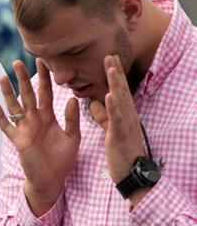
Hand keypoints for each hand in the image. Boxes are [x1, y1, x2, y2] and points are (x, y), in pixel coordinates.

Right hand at [0, 59, 80, 213]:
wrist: (52, 180)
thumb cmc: (62, 159)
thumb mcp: (73, 137)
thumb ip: (72, 118)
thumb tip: (73, 98)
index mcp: (49, 116)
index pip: (46, 92)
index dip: (44, 77)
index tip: (42, 61)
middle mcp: (34, 119)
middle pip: (27, 94)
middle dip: (23, 78)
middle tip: (18, 62)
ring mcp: (24, 128)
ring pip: (14, 106)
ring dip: (8, 92)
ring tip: (3, 77)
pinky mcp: (18, 140)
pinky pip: (6, 126)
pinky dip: (0, 116)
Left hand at [88, 55, 145, 183]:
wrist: (131, 172)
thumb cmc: (121, 151)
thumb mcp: (110, 129)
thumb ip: (103, 115)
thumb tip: (94, 102)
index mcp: (123, 113)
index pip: (118, 89)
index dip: (113, 74)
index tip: (108, 57)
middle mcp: (127, 115)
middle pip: (120, 90)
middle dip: (115, 71)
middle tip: (109, 53)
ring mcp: (125, 124)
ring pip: (120, 100)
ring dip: (115, 83)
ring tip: (109, 67)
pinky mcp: (121, 135)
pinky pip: (117, 119)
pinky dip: (113, 106)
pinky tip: (109, 95)